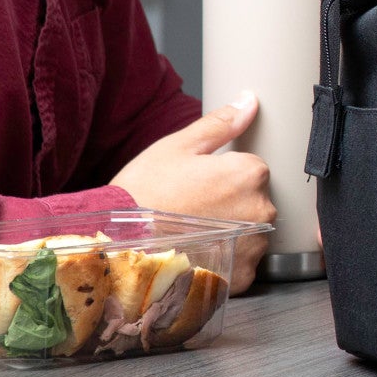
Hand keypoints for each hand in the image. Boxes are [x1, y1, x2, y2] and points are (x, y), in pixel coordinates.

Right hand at [112, 93, 274, 293]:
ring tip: (192, 233)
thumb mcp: (178, 148)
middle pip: (255, 199)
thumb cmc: (143, 194)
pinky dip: (224, 259)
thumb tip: (250, 101)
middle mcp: (261, 210)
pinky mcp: (242, 276)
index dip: (224, 174)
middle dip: (231, 202)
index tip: (200, 184)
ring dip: (231, 232)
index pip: (253, 168)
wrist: (115, 247)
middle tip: (192, 209)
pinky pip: (242, 262)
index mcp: (249, 173)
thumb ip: (221, 124)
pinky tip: (197, 253)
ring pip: (251, 231)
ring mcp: (253, 245)